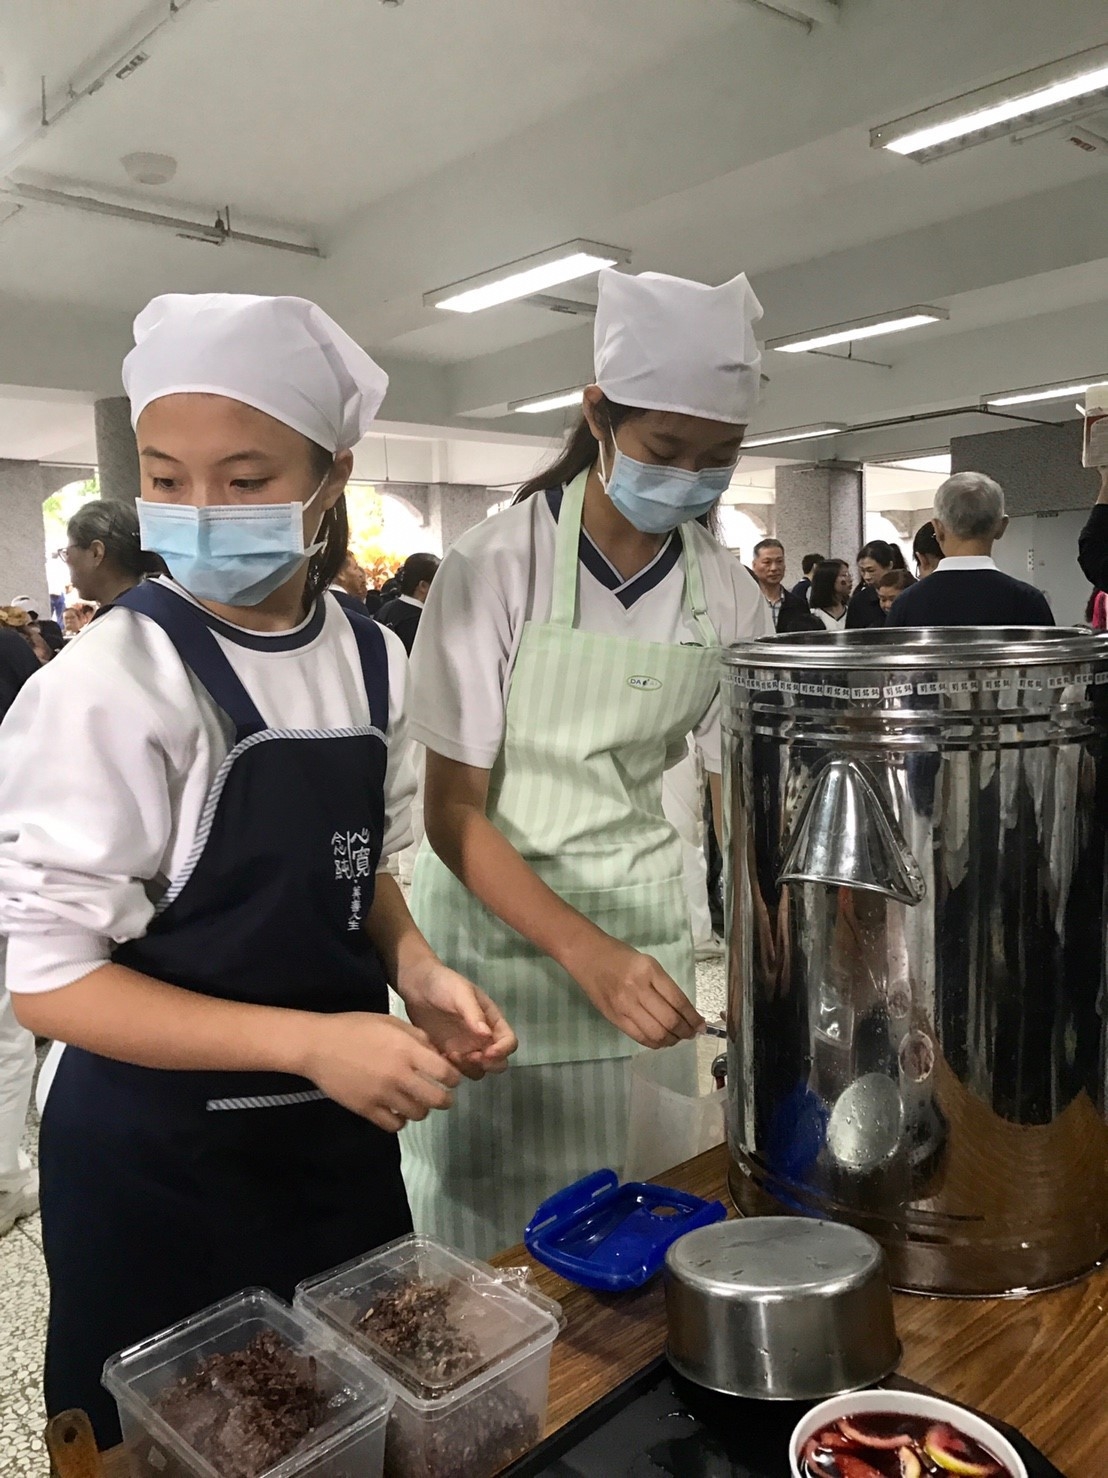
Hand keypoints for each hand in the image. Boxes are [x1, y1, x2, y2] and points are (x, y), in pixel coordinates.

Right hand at [301, 1012, 460, 1132]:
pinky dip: (400, 1120)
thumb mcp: (390, 1022)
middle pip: (437, 1100)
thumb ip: (417, 1037)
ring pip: (418, 1114)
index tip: (450, 1078)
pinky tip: (396, 1111)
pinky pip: (394, 1125)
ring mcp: (383, 1095)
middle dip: (444, 1099)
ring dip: (422, 1109)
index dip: (453, 1078)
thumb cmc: (356, 1027)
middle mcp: (399, 1075)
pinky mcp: (367, 1109)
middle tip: (440, 1096)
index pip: (447, 1074)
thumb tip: (437, 1054)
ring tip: (416, 1102)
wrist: (318, 1045)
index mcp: (408, 1051)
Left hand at [400, 959, 517, 1079]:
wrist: (417, 986)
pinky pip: (457, 1070)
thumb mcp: (461, 993)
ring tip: (451, 1055)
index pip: (509, 1042)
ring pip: (478, 1070)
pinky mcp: (448, 1054)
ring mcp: (466, 1048)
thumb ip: (474, 1013)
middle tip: (469, 1056)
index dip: (503, 1050)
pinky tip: (440, 1056)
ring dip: (469, 1068)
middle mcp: (483, 1038)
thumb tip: (487, 1035)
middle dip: (488, 1064)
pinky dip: (452, 1069)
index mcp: (492, 1021)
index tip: (487, 1052)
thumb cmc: (444, 984)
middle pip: (498, 1062)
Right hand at [568, 936, 703, 1048]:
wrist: (587, 955)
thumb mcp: (648, 963)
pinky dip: (655, 1042)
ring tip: (676, 1038)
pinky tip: (661, 1040)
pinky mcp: (614, 1018)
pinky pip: (639, 1037)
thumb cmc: (620, 955)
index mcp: (650, 971)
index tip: (701, 1025)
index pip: (678, 1001)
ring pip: (656, 1033)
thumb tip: (684, 1012)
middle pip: (669, 1020)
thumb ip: (664, 986)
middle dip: (686, 1032)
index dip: (693, 1018)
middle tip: (691, 1033)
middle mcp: (638, 989)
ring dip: (672, 1040)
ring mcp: (624, 1005)